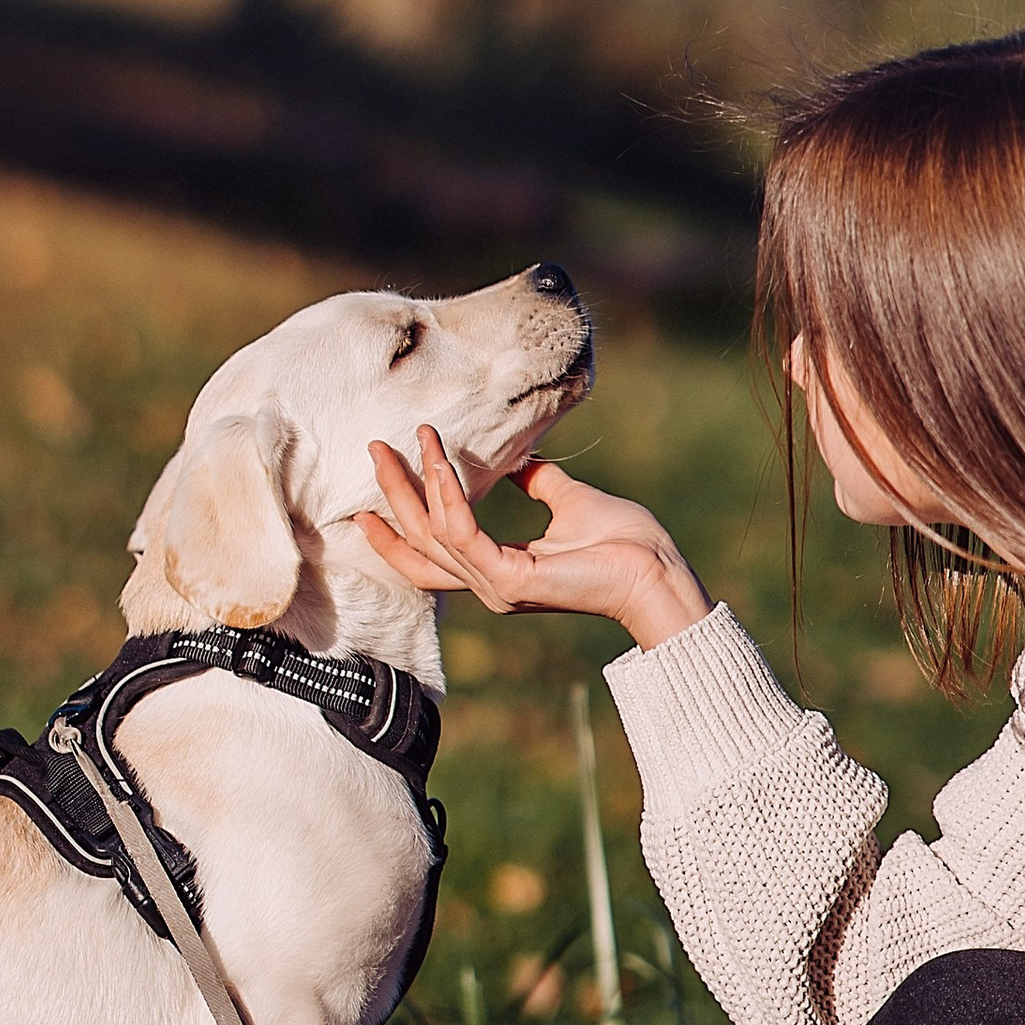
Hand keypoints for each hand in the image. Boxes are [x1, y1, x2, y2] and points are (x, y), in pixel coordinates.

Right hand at [359, 430, 713, 649]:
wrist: (657, 569)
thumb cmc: (625, 542)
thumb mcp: (569, 500)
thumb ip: (538, 482)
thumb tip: (521, 459)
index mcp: (499, 573)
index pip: (431, 559)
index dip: (396, 534)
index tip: (367, 504)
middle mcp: (489, 585)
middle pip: (420, 544)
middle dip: (395, 496)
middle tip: (375, 450)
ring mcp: (496, 586)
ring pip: (435, 533)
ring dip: (420, 483)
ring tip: (415, 438)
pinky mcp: (510, 580)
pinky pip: (464, 533)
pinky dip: (449, 495)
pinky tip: (442, 462)